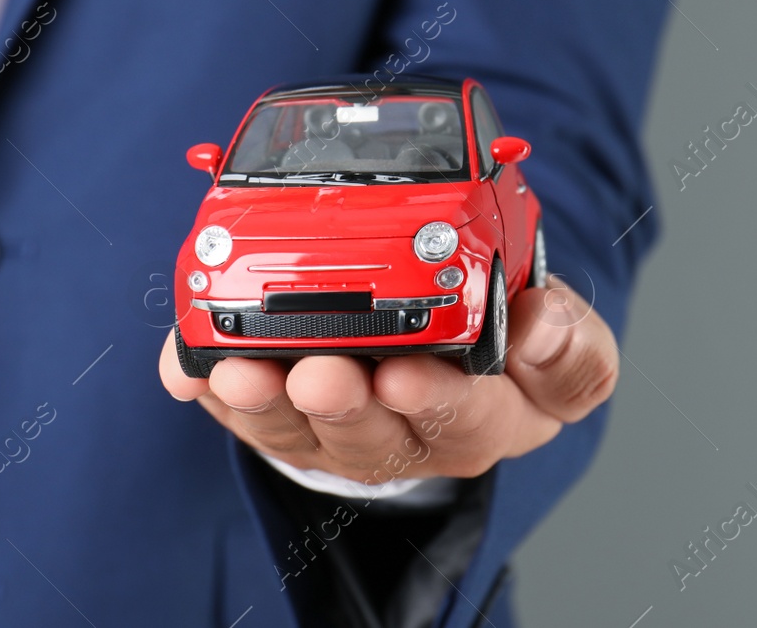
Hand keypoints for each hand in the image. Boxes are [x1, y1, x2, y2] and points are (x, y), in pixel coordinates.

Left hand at [157, 278, 617, 481]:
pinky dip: (211, 387)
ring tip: (241, 372)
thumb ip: (568, 340)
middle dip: (341, 403)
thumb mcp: (563, 339)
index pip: (474, 418)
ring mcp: (341, 429)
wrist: (444, 341)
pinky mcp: (284, 415)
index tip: (407, 375)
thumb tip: (540, 322)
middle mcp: (411, 434)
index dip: (440, 401)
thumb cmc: (504, 340)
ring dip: (266, 402)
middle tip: (318, 373)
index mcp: (492, 414)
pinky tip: (188, 365)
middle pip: (374, 433)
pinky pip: (242, 410)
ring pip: (299, 428)